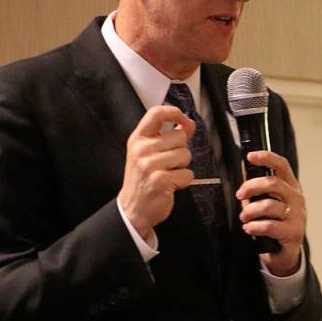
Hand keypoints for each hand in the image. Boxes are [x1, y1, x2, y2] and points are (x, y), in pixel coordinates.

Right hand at [117, 105, 195, 241]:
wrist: (133, 208)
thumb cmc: (143, 179)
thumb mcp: (150, 152)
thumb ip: (169, 135)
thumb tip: (188, 123)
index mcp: (138, 138)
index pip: (156, 113)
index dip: (174, 112)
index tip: (183, 119)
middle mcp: (142, 149)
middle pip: (179, 136)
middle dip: (181, 150)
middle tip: (169, 163)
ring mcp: (149, 165)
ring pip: (185, 154)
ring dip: (183, 166)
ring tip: (169, 173)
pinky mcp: (160, 180)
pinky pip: (187, 173)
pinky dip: (184, 180)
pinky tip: (172, 184)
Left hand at [236, 150, 306, 276]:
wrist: (284, 253)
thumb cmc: (274, 224)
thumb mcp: (267, 204)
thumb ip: (257, 191)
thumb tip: (243, 175)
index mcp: (290, 187)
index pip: (282, 166)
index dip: (267, 158)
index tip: (250, 156)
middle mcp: (296, 199)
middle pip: (273, 183)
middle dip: (251, 187)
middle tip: (240, 195)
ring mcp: (297, 216)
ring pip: (269, 205)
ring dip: (250, 211)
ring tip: (244, 217)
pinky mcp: (294, 232)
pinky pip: (270, 226)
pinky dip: (255, 226)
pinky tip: (249, 228)